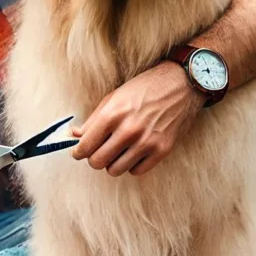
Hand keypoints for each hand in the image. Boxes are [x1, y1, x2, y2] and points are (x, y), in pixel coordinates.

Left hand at [71, 61, 205, 176]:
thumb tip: (74, 135)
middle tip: (99, 150)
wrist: (181, 84)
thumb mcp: (114, 97)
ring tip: (118, 150)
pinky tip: (134, 152)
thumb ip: (93, 119)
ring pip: (115, 170)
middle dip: (94, 158)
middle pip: (97, 162)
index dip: (78, 151)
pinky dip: (132, 165)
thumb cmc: (145, 88)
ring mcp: (146, 142)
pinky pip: (136, 171)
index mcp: (112, 115)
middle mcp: (128, 130)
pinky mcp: (162, 150)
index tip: (79, 152)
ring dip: (113, 162)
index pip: (85, 146)